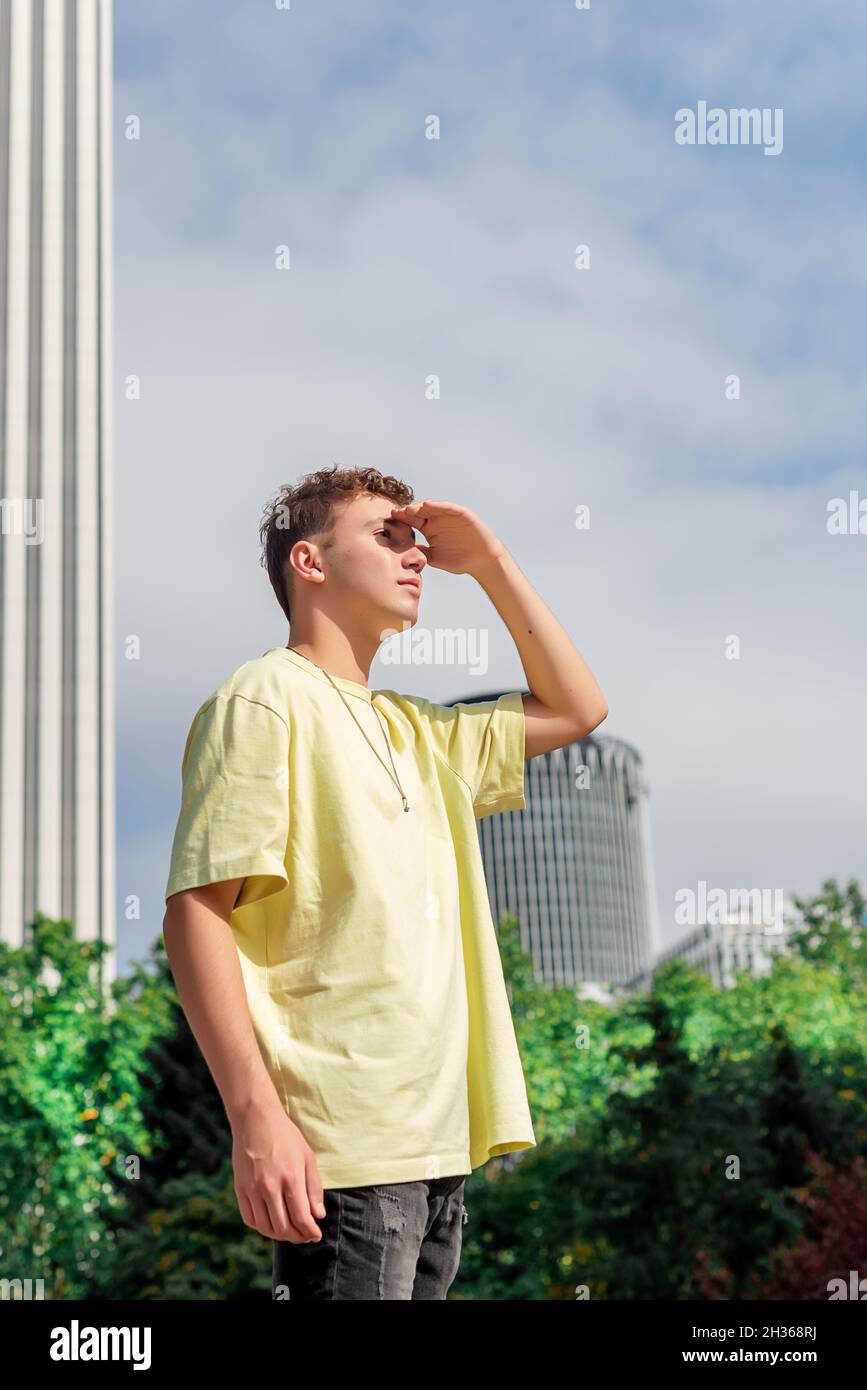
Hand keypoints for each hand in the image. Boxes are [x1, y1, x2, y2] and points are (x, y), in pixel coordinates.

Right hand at [232, 1102, 325, 1242]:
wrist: (255, 1119)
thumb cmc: (286, 1136)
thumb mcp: (307, 1156)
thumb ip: (314, 1188)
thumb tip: (318, 1216)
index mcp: (291, 1178)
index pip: (301, 1218)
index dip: (310, 1232)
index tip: (316, 1235)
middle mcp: (270, 1187)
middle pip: (283, 1228)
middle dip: (298, 1237)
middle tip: (305, 1236)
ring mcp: (252, 1189)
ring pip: (265, 1228)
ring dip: (280, 1236)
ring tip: (290, 1232)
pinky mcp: (240, 1189)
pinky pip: (250, 1219)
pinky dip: (261, 1227)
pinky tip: (271, 1223)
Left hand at [389, 499, 506, 577]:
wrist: (481, 561)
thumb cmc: (459, 560)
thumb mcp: (434, 558)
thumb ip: (421, 553)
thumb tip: (402, 552)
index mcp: (429, 529)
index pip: (412, 521)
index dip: (402, 520)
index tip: (390, 520)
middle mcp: (437, 520)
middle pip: (419, 511)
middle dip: (408, 511)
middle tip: (396, 513)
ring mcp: (449, 515)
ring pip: (432, 507)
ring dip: (420, 506)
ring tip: (409, 508)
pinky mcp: (461, 514)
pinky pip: (448, 507)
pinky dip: (439, 505)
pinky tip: (428, 505)